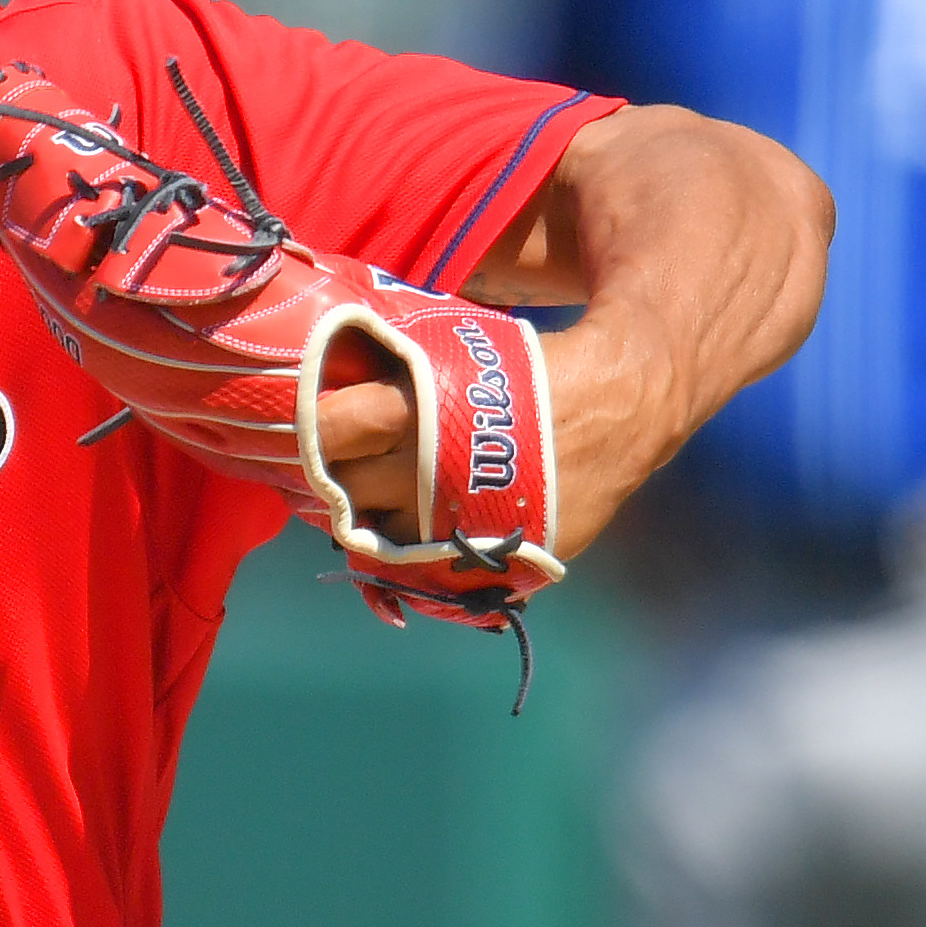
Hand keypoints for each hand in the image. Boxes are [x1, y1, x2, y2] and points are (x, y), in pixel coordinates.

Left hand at [308, 309, 674, 556]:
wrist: (621, 408)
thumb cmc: (527, 369)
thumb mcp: (455, 348)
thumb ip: (395, 365)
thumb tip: (328, 362)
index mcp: (418, 410)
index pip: (330, 431)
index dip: (309, 434)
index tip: (304, 432)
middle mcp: (430, 473)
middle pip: (346, 491)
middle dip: (333, 481)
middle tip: (332, 470)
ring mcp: (461, 525)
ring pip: (379, 541)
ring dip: (368, 525)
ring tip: (371, 504)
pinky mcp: (492, 559)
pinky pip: (428, 578)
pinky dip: (411, 564)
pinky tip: (408, 541)